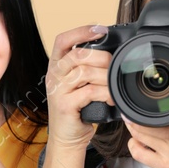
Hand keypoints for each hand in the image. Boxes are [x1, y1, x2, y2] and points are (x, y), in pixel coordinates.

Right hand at [45, 25, 112, 149]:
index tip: (101, 30)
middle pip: (77, 54)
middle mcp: (54, 76)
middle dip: (102, 57)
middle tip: (114, 66)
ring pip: (84, 72)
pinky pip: (89, 91)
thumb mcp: (80, 84)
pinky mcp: (65, 105)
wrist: (67, 137)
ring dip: (106, 77)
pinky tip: (110, 98)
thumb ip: (89, 68)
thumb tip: (114, 53)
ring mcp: (57, 91)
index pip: (63, 40)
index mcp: (57, 66)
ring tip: (114, 85)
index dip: (81, 31)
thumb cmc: (78, 109)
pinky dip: (104, 93)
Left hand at [124, 63, 168, 167]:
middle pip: (144, 126)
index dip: (144, 107)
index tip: (140, 97)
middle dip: (134, 115)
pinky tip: (138, 138)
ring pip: (139, 138)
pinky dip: (134, 144)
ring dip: (133, 127)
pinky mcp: (165, 167)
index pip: (161, 114)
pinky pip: (140, 155)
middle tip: (132, 107)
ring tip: (135, 119)